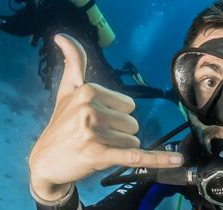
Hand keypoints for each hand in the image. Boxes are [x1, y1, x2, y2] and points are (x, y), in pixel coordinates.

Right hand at [28, 34, 182, 200]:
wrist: (44, 162)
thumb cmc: (60, 125)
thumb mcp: (66, 91)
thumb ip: (73, 63)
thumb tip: (62, 35)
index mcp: (88, 91)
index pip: (129, 105)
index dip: (115, 117)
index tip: (94, 121)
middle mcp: (90, 109)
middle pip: (132, 123)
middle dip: (118, 134)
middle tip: (94, 138)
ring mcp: (93, 132)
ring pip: (133, 141)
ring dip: (119, 149)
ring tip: (96, 148)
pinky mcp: (99, 155)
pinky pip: (136, 156)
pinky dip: (158, 159)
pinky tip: (177, 160)